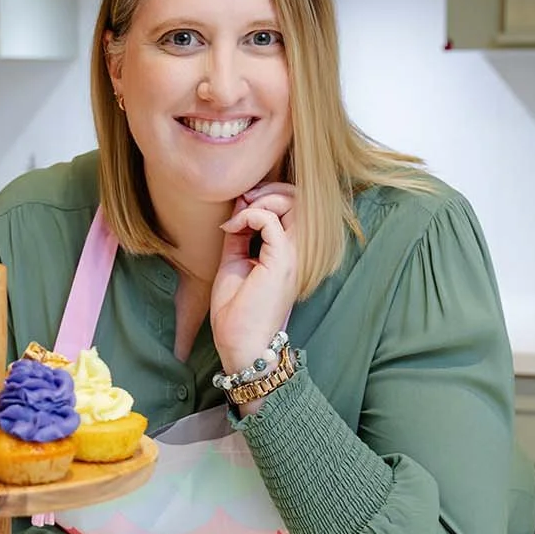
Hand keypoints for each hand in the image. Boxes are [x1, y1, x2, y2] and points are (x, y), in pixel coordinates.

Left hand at [210, 182, 297, 374]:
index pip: (294, 207)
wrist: (240, 344)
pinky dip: (250, 215)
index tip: (240, 204)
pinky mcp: (282, 260)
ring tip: (240, 213)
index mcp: (289, 252)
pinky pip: (271, 220)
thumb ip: (240, 235)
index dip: (267, 196)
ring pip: (293, 203)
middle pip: (299, 199)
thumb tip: (238, 208)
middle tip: (243, 198)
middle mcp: (298, 251)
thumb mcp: (235, 262)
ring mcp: (294, 255)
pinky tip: (234, 227)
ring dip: (262, 199)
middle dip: (269, 190)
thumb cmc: (238, 312)